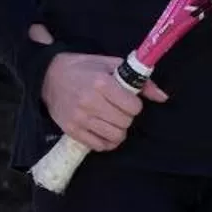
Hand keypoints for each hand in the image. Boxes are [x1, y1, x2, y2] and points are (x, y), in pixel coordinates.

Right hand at [41, 51, 167, 152]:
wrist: (48, 76)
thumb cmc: (83, 68)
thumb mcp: (111, 65)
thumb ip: (139, 81)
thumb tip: (163, 97)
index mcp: (101, 83)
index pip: (133, 107)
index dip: (134, 104)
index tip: (127, 100)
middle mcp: (90, 102)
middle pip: (125, 122)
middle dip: (127, 117)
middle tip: (118, 109)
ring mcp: (80, 118)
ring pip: (115, 136)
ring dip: (119, 130)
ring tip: (113, 121)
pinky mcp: (72, 130)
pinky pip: (99, 146)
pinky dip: (107, 142)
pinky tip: (104, 131)